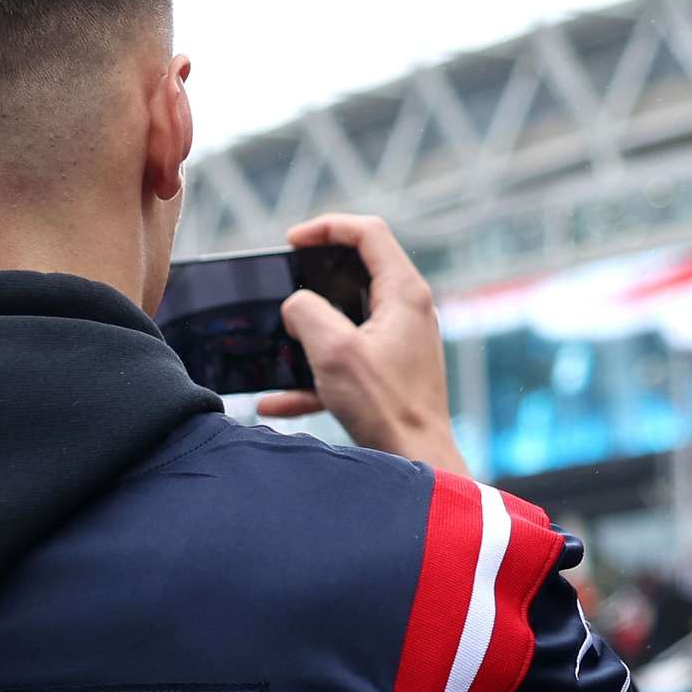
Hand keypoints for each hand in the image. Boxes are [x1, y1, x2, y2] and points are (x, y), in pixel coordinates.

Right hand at [257, 213, 461, 475]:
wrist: (417, 463)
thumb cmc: (386, 406)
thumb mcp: (333, 350)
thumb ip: (306, 312)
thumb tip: (295, 305)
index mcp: (404, 293)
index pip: (368, 233)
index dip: (327, 227)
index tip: (291, 242)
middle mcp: (408, 311)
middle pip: (359, 270)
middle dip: (315, 275)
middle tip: (284, 282)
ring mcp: (400, 342)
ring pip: (348, 317)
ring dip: (311, 326)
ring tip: (280, 337)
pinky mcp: (390, 373)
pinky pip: (347, 359)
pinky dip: (314, 372)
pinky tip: (275, 401)